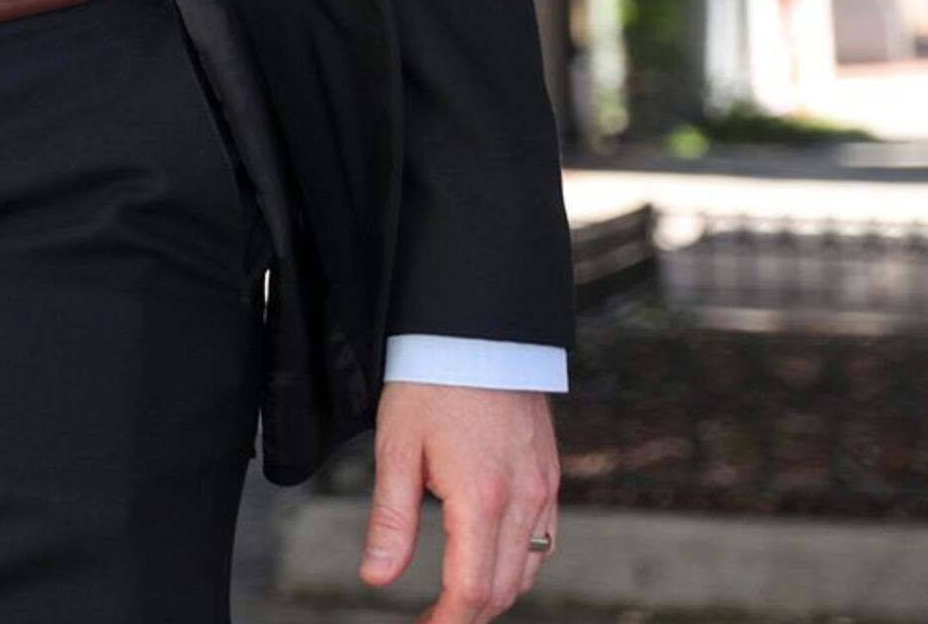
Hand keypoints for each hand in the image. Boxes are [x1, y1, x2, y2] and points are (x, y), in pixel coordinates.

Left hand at [360, 381, 560, 618]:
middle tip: (434, 620)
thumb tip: (377, 577)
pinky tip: (495, 561)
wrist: (477, 332)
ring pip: (529, 569)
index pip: (472, 588)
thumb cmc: (431, 381)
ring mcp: (544, 489)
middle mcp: (523, 500)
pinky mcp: (551, 476)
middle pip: (505, 589)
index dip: (448, 621)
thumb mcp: (396, 449)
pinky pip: (545, 540)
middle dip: (469, 614)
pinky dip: (521, 564)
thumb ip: (390, 521)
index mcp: (481, 498)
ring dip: (496, 593)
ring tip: (458, 599)